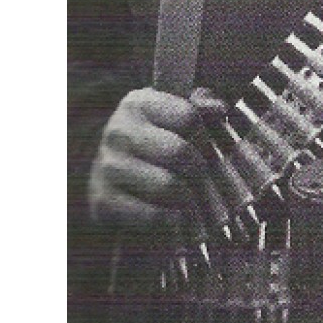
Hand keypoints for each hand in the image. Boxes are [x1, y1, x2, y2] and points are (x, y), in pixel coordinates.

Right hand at [88, 87, 212, 230]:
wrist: (111, 179)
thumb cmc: (153, 141)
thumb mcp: (171, 115)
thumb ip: (199, 106)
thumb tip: (220, 108)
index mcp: (137, 103)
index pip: (188, 117)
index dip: (204, 136)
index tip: (203, 148)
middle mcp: (118, 131)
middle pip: (179, 151)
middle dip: (197, 168)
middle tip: (200, 177)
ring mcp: (107, 166)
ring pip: (167, 185)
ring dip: (185, 196)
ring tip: (186, 195)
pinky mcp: (102, 200)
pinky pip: (151, 214)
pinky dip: (169, 219)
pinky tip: (172, 214)